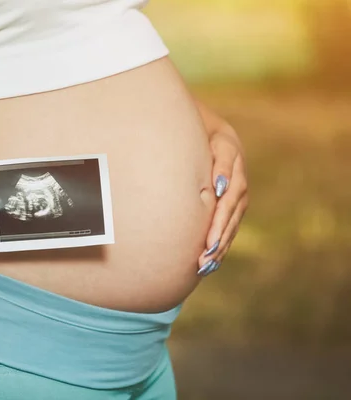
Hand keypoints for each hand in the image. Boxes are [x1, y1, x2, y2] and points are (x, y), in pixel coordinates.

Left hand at [197, 120, 248, 275]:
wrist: (219, 138)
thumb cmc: (213, 141)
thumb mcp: (220, 147)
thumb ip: (222, 166)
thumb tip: (220, 187)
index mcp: (236, 180)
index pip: (227, 208)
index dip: (218, 227)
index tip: (208, 244)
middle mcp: (240, 195)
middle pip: (229, 224)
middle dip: (217, 245)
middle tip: (203, 263)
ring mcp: (237, 204)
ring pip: (229, 231)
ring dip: (218, 250)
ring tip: (204, 267)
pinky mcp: (233, 210)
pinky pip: (227, 231)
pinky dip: (220, 248)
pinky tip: (210, 263)